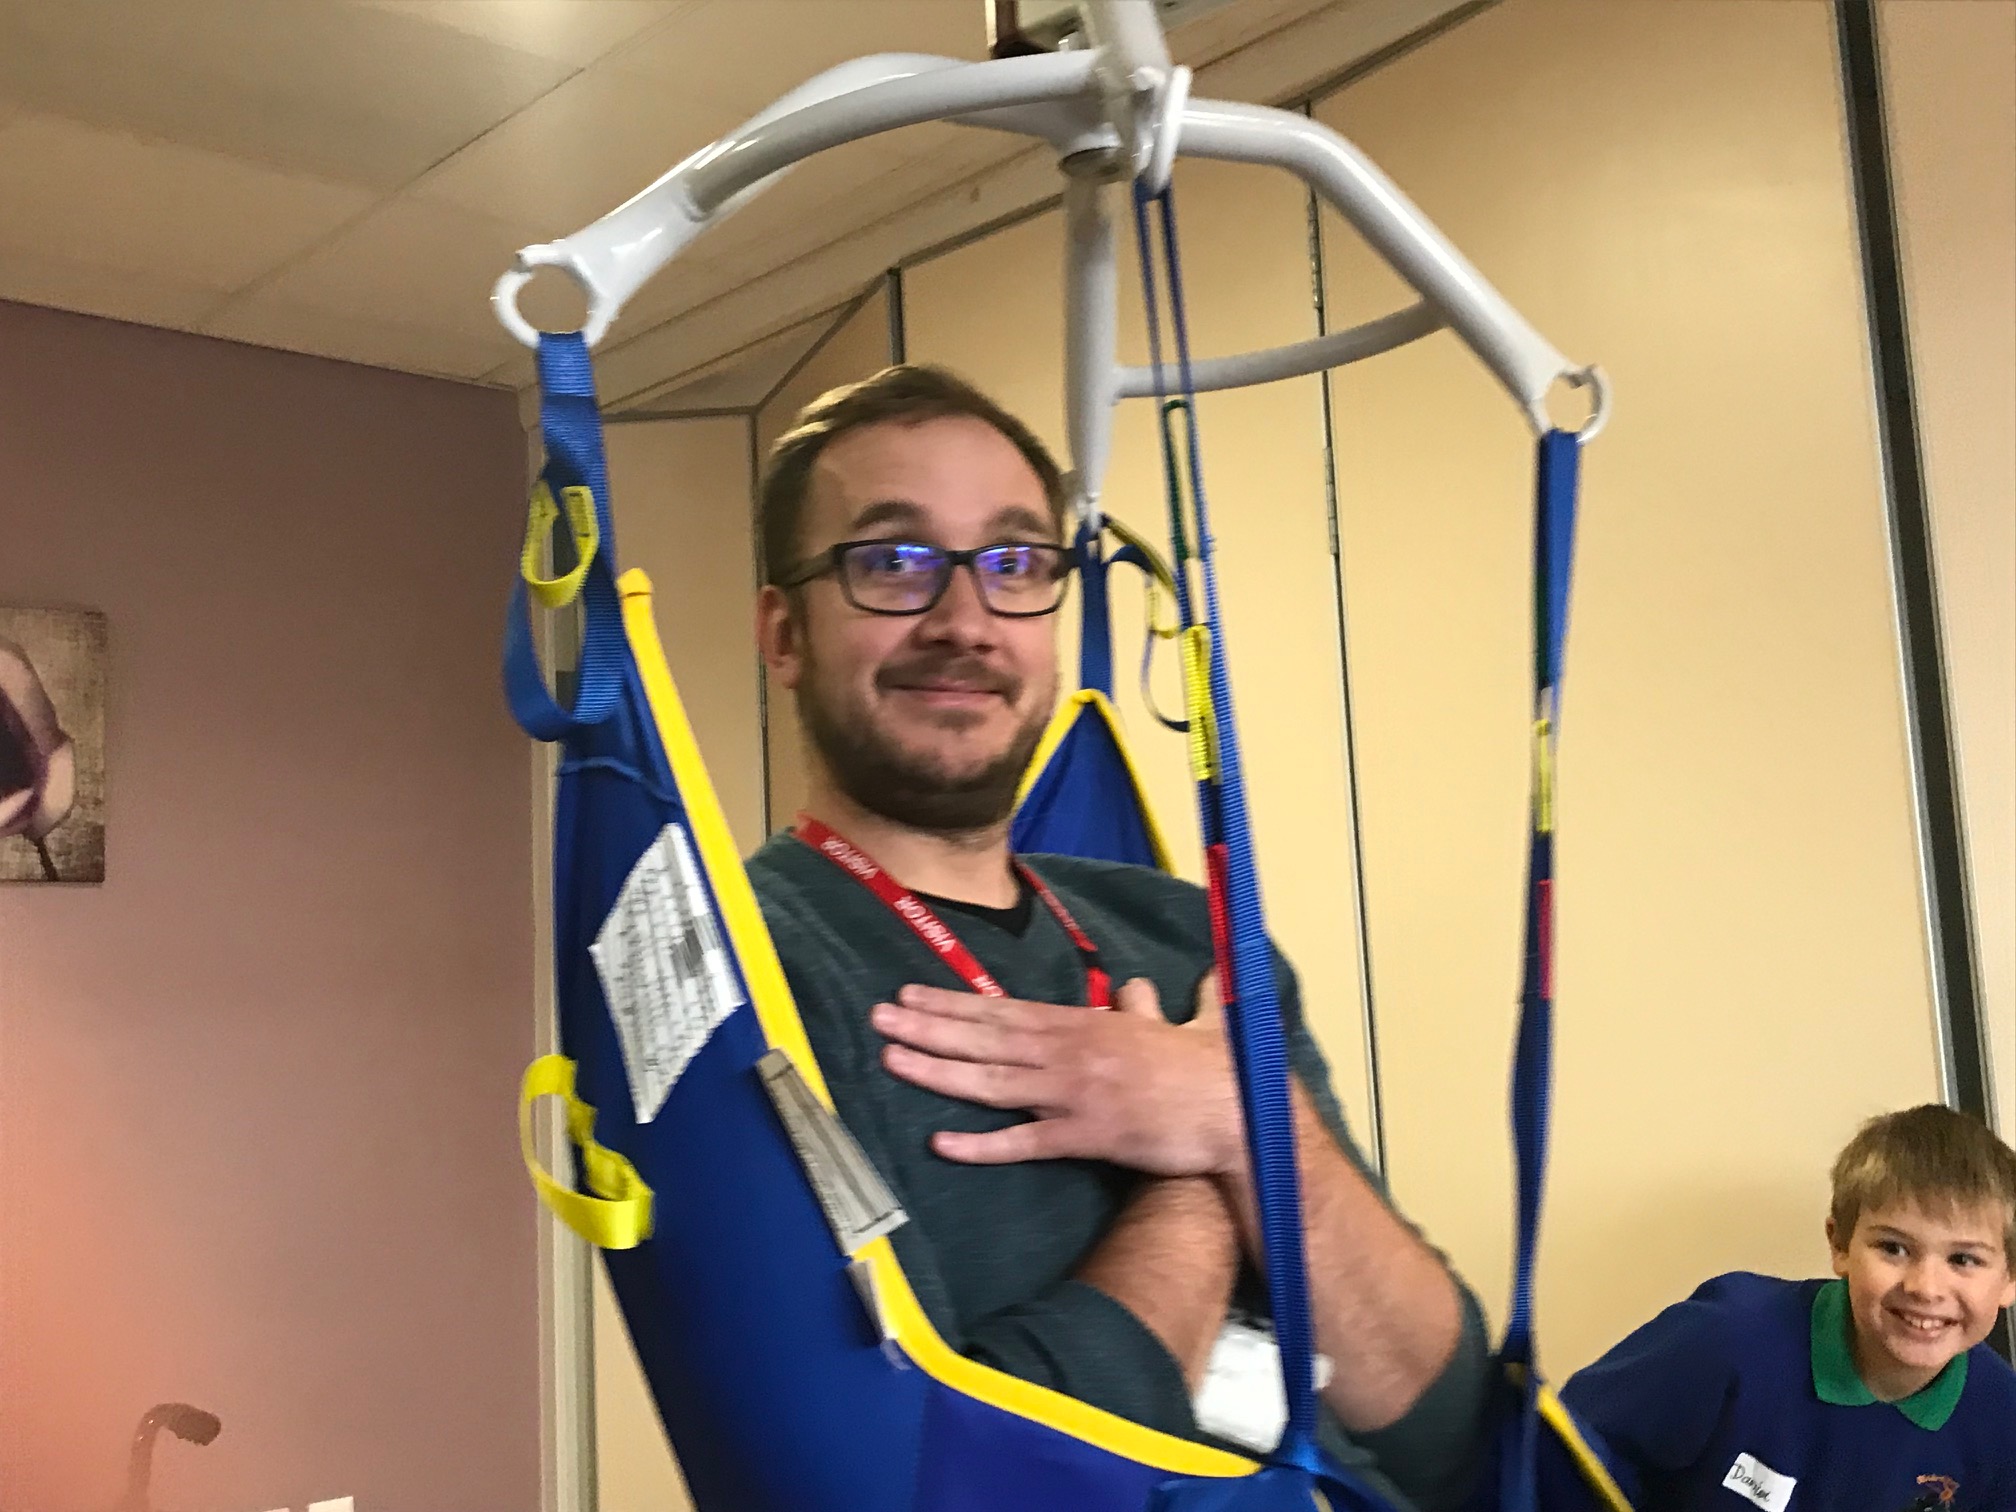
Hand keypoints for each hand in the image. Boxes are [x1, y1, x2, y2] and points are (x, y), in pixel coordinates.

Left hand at [871, 974, 1243, 1177]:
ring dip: (938, 1070)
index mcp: (1090, 1024)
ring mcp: (1077, 1095)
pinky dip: (982, 1144)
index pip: (1006, 1009)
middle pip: (987, 1037)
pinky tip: (941, 1142)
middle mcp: (1073, 1053)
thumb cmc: (1217, 1070)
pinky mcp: (1088, 1138)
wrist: (1241, 1114)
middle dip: (929, 1026)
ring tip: (891, 1059)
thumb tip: (1142, 987)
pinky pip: (1025, 1143)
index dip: (955, 1002)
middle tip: (879, 1016)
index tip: (914, 993)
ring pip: (993, 1081)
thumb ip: (1158, 1004)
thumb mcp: (1185, 1022)